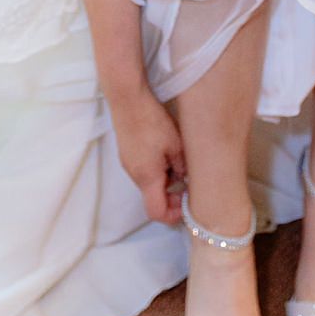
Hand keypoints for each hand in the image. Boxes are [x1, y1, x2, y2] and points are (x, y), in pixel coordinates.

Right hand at [110, 92, 185, 224]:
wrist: (127, 100)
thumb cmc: (152, 121)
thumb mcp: (176, 146)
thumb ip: (182, 168)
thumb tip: (184, 179)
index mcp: (147, 177)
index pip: (157, 212)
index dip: (173, 215)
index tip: (186, 204)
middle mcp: (134, 175)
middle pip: (153, 198)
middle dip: (171, 195)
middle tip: (187, 183)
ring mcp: (128, 164)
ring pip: (149, 184)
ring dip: (164, 181)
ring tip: (178, 163)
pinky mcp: (127, 153)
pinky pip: (143, 171)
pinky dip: (156, 171)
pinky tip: (165, 153)